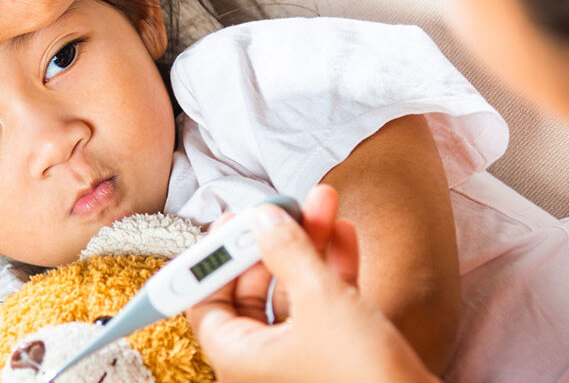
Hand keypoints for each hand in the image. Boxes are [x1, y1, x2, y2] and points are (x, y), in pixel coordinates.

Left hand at [188, 185, 438, 382]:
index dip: (214, 259)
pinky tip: (343, 234)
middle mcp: (263, 362)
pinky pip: (322, 305)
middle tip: (282, 208)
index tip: (232, 223)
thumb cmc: (362, 375)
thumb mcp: (320, 299)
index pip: (205, 303)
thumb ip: (288, 251)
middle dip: (271, 243)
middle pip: (252, 291)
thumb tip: (264, 220)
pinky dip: (331, 270)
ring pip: (292, 293)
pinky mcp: (335, 354)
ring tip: (320, 204)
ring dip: (308, 246)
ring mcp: (300, 358)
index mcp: (239, 360)